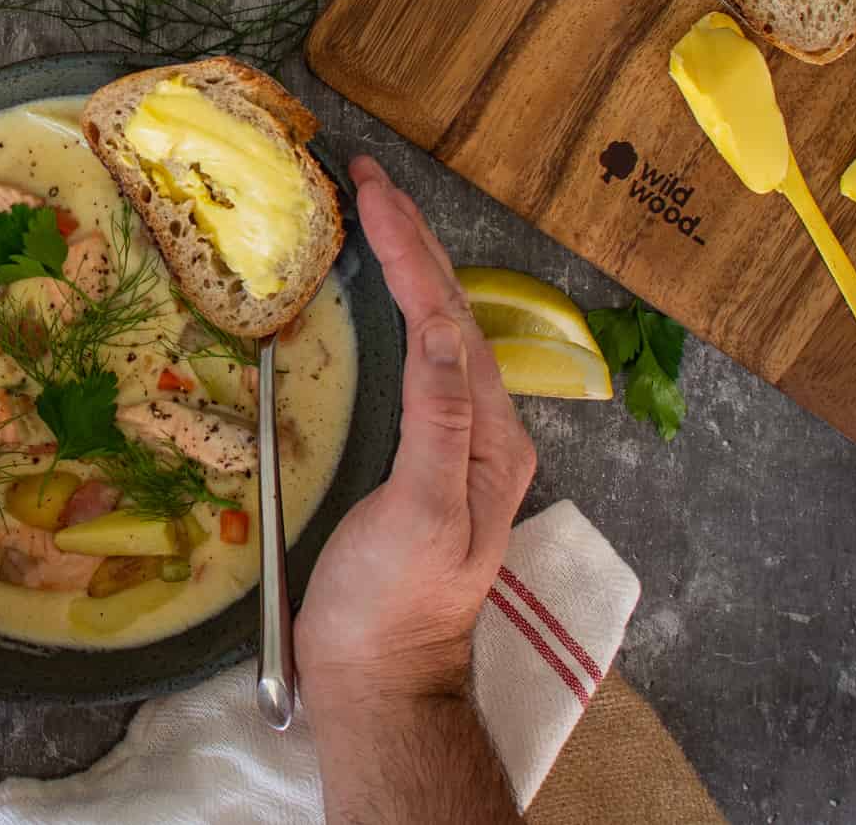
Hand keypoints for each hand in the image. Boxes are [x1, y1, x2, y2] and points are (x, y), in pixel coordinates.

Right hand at [297, 158, 534, 822]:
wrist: (378, 680)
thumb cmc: (392, 604)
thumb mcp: (420, 514)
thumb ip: (438, 423)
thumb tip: (443, 333)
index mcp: (489, 434)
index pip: (449, 317)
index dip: (409, 249)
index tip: (369, 190)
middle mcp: (481, 428)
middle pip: (451, 312)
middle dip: (412, 238)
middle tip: (366, 176)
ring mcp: (452, 443)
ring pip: (436, 331)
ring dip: (407, 265)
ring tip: (373, 212)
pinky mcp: (418, 458)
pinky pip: (413, 362)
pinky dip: (395, 311)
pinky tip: (380, 298)